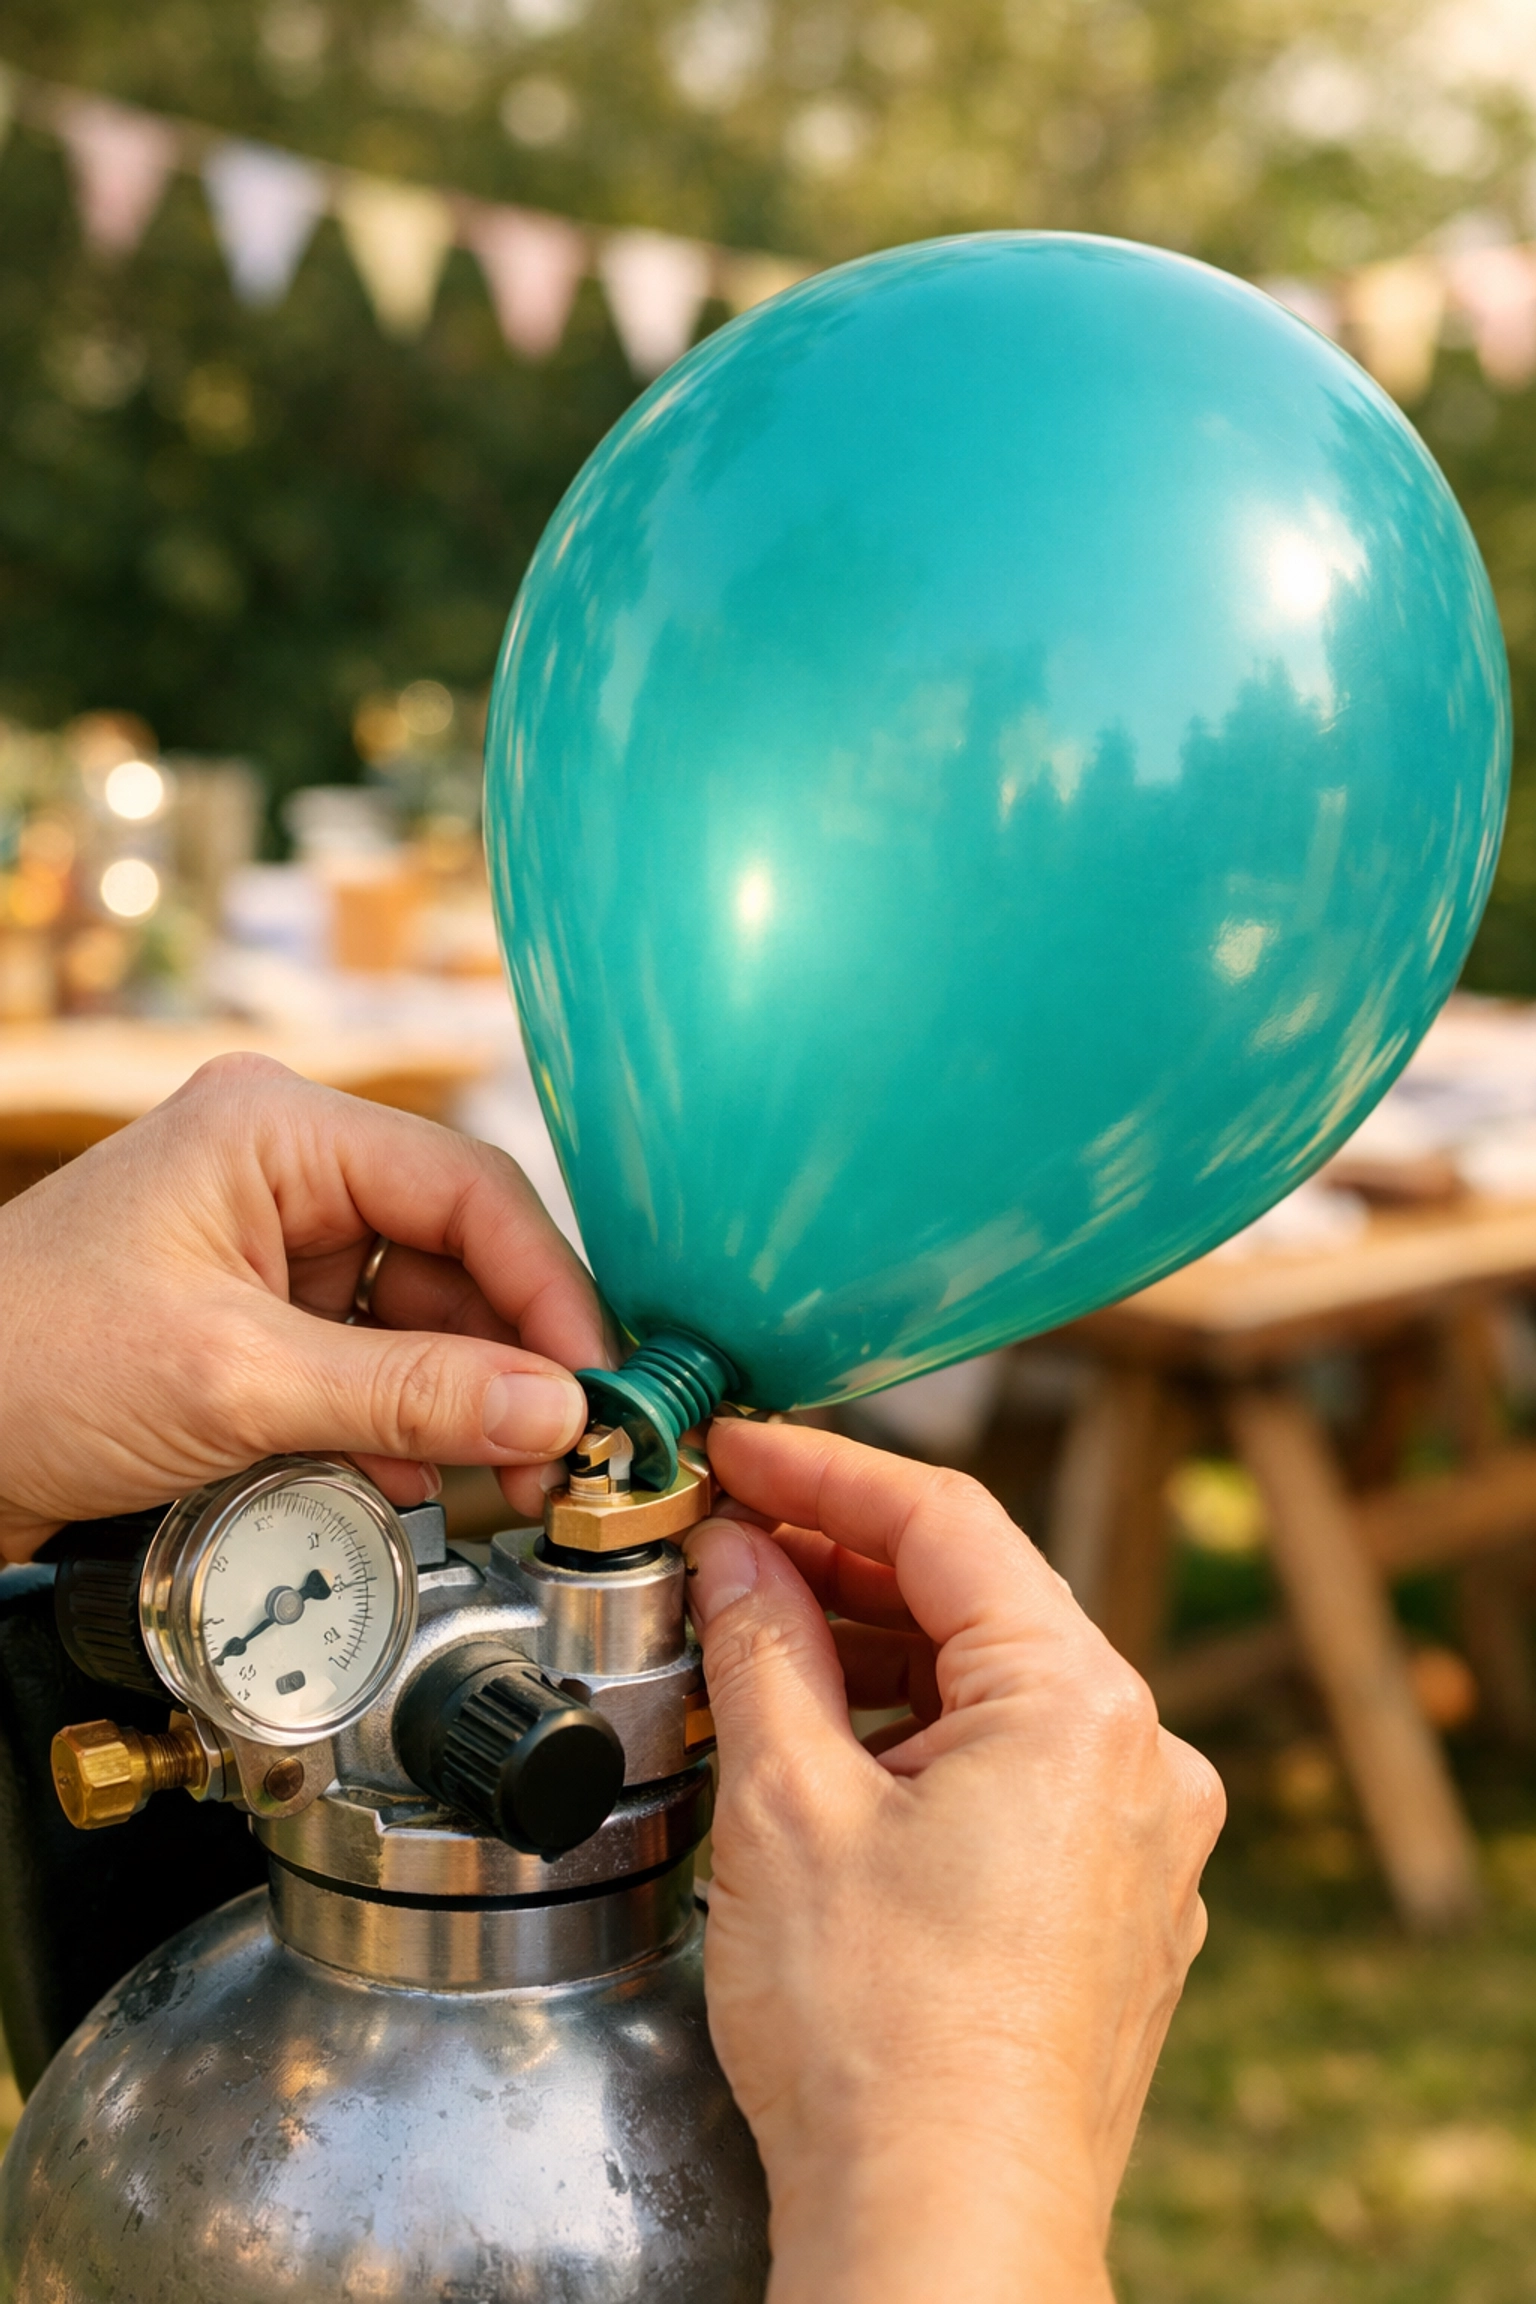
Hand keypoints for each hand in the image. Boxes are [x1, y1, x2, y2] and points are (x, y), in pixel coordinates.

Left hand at [0, 1053, 608, 1558]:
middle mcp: (283, 1168)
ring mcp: (268, 1241)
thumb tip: (553, 1411)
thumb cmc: (21, 1368)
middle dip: (506, 1360)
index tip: (593, 1382)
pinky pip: (368, 1358)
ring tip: (490, 1482)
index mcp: (276, 1128)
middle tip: (557, 1452)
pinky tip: (407, 1476)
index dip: (546, 1288)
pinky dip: (396, 1422)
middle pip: (455, 1253)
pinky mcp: (256, 1314)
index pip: (466, 1188)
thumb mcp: (236, 1383)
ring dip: (454, 1403)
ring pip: (419, 1314)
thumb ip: (410, 1395)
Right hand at [688, 1419, 1223, 2303]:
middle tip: (728, 1541)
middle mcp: (1140, 1763)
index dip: (824, 1471)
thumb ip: (760, 1644)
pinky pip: (1015, 1777)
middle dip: (842, 1568)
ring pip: (994, 1695)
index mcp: (1083, 1707)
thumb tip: (735, 1549)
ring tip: (758, 1642)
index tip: (739, 1447)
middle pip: (978, 1605)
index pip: (947, 1524)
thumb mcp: (787, 1804)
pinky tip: (829, 1750)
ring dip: (876, 1660)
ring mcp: (1137, 1845)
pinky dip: (921, 1744)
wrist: (942, 2237)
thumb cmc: (877, 2044)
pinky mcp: (1111, 1912)